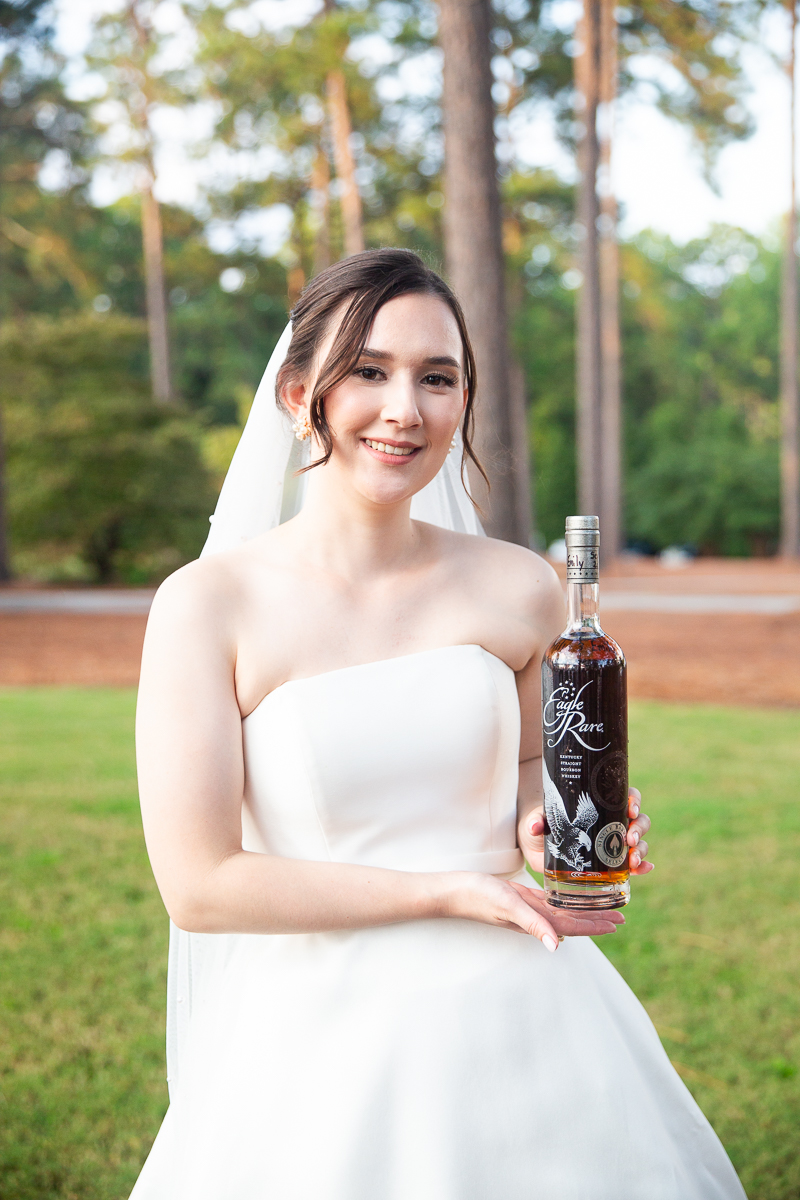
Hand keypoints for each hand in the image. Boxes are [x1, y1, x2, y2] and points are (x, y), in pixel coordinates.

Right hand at [437, 871, 623, 951]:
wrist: (456, 890)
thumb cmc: (480, 897)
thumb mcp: (509, 906)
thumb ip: (533, 925)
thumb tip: (556, 946)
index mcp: (536, 921)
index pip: (573, 926)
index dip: (595, 925)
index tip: (617, 923)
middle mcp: (535, 918)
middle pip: (573, 920)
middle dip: (596, 919)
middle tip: (620, 916)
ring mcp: (528, 909)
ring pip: (563, 912)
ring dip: (583, 911)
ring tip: (602, 909)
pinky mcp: (520, 900)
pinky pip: (548, 903)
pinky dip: (563, 903)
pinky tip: (570, 903)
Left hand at [519, 786, 652, 875]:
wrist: (538, 845)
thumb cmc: (541, 825)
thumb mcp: (537, 820)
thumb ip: (536, 821)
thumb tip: (535, 826)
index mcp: (599, 805)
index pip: (625, 796)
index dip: (634, 800)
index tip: (631, 808)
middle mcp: (612, 821)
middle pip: (638, 819)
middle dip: (639, 828)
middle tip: (630, 838)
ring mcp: (613, 841)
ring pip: (639, 841)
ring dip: (641, 849)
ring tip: (633, 859)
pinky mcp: (612, 862)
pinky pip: (633, 863)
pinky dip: (642, 866)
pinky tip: (645, 869)